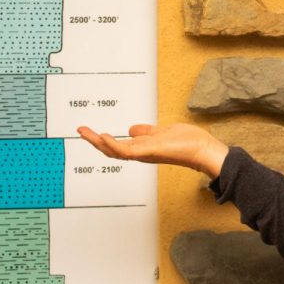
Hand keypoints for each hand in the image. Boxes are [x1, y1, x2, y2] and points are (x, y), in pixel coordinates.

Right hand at [77, 123, 229, 177]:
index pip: (118, 145)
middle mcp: (140, 153)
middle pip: (111, 150)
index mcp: (142, 148)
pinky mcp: (149, 152)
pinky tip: (104, 136)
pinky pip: (126, 151)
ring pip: (114, 151)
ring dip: (98, 142)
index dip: (102, 140)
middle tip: (80, 130)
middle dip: (94, 141)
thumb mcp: (162, 132)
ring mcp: (143, 154)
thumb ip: (146, 132)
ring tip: (85, 132)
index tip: (89, 131)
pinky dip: (113, 144)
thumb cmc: (188, 143)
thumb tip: (131, 129)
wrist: (202, 150)